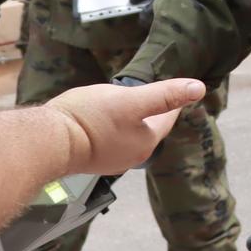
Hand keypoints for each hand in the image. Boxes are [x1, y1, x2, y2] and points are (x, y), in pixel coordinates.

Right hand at [47, 78, 206, 174]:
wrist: (50, 142)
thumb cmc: (91, 119)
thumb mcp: (131, 100)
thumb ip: (164, 95)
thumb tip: (199, 88)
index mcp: (145, 143)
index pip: (166, 120)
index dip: (171, 104)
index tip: (178, 93)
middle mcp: (130, 157)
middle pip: (147, 130)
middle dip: (151, 113)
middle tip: (154, 97)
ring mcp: (109, 161)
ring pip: (127, 136)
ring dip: (129, 121)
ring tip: (128, 106)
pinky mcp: (89, 160)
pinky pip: (108, 140)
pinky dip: (111, 128)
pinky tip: (102, 121)